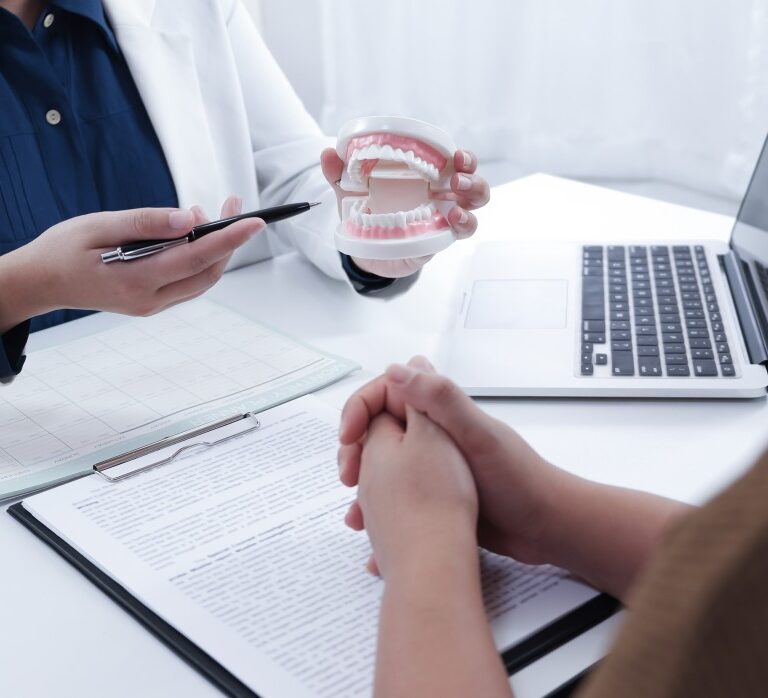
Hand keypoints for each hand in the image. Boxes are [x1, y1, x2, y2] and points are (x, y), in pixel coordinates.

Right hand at [0, 197, 262, 331]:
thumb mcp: (99, 226)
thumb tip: (189, 218)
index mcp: (136, 281)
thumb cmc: (64, 250)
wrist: (42, 282)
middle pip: (207, 273)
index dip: (229, 240)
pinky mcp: (152, 302)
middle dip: (229, 241)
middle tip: (234, 206)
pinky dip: (198, 258)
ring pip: (201, 280)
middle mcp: (150, 300)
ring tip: (210, 214)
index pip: (196, 259)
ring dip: (215, 249)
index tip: (254, 222)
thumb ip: (146, 223)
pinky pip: (188, 282)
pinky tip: (192, 233)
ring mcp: (152, 305)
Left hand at [321, 147, 489, 277]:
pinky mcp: (440, 238)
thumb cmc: (367, 213)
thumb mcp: (351, 191)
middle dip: (472, 174)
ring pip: (475, 204)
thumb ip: (339, 173)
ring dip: (473, 194)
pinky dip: (464, 223)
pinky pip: (462, 231)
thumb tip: (328, 153)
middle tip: (457, 175)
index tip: (454, 153)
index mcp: (426, 176)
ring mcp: (444, 217)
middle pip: (473, 180)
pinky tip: (453, 219)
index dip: (462, 155)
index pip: (453, 160)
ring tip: (457, 196)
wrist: (365, 251)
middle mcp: (441, 195)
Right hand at [339, 357, 559, 563]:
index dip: (361, 410)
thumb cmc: (519, 480)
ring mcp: (434, 465)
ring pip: (383, 467)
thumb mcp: (478, 436)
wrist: (547, 527)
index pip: (385, 393)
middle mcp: (433, 434)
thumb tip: (397, 369)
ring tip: (357, 516)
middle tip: (348, 478)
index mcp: (440, 412)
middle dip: (356, 450)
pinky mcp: (436, 495)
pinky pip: (397, 499)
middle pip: (377, 430)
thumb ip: (441, 400)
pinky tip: (374, 539)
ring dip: (364, 487)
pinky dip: (381, 514)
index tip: (348, 438)